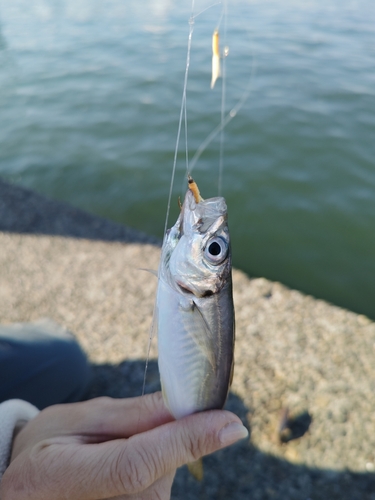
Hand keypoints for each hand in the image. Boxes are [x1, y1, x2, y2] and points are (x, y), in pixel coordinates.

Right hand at [1, 392, 247, 499]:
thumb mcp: (80, 417)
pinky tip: (123, 471)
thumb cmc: (49, 448)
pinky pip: (161, 488)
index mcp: (66, 478)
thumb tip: (185, 403)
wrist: (28, 492)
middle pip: (160, 468)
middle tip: (125, 428)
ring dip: (158, 453)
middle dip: (166, 435)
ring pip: (166, 477)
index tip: (230, 423)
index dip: (185, 440)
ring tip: (112, 454)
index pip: (139, 463)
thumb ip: (134, 414)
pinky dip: (155, 469)